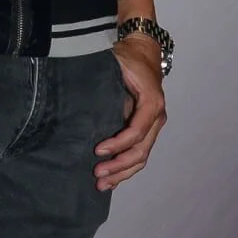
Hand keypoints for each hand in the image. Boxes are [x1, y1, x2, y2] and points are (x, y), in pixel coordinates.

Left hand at [96, 37, 166, 189]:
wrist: (142, 53)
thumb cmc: (128, 58)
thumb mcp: (118, 64)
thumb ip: (106, 81)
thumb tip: (81, 97)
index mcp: (152, 102)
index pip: (137, 131)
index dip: (118, 144)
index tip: (97, 150)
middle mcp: (156, 116)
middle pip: (141, 150)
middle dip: (119, 165)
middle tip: (97, 173)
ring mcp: (153, 126)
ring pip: (141, 157)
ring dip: (122, 173)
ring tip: (102, 184)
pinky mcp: (145, 130)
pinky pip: (138, 154)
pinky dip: (125, 169)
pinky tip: (112, 181)